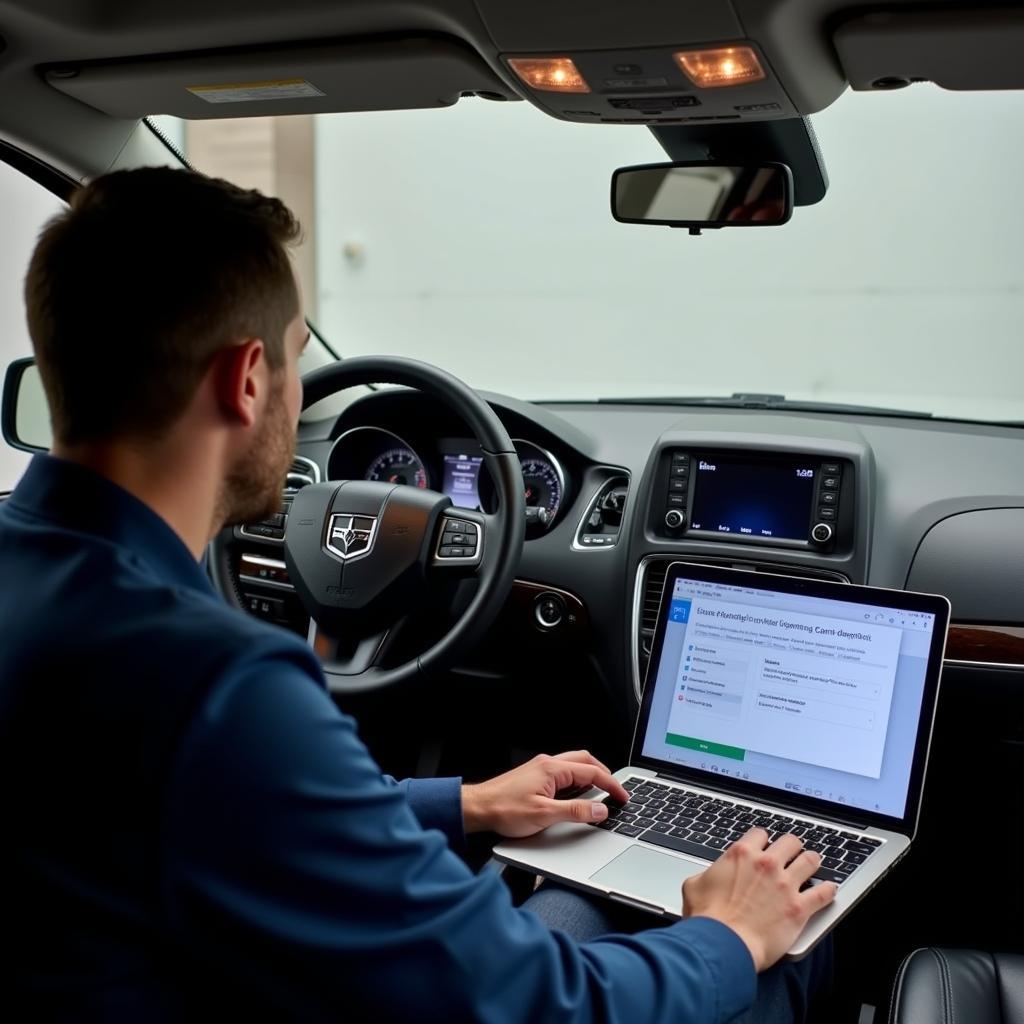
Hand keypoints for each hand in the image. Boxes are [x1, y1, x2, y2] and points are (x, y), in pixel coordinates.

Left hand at [462, 751, 629, 837]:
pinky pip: (563, 774)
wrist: (478, 808)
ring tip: (601, 793)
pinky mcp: (535, 777)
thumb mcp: (544, 815)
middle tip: (616, 791)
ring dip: (590, 776)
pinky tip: (577, 796)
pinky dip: (577, 781)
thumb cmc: (504, 809)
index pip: (591, 772)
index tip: (623, 796)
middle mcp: (547, 764)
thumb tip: (599, 810)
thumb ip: (575, 812)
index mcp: (552, 769)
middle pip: (585, 761)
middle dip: (604, 774)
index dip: (611, 784)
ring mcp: (540, 769)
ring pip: (574, 766)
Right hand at [681, 828, 837, 971]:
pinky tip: (830, 888)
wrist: (723, 944)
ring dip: (812, 861)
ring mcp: (785, 885)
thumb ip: (707, 874)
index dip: (763, 841)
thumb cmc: (707, 918)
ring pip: (810, 860)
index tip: (765, 848)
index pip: (760, 834)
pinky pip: (823, 893)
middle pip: (790, 841)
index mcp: (741, 854)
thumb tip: (707, 878)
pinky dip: (829, 890)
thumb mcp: (694, 886)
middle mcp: (766, 864)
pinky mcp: (799, 908)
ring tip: (813, 863)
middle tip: (792, 853)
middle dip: (792, 846)